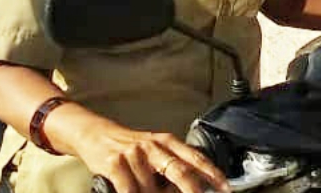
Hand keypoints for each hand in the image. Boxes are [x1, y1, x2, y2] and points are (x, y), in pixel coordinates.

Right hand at [56, 112, 227, 192]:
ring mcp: (134, 154)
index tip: (226, 187)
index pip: (196, 157)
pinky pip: (129, 189)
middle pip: (180, 171)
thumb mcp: (154, 150)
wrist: (95, 134)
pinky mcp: (115, 164)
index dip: (213, 173)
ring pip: (151, 188)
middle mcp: (154, 146)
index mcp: (168, 141)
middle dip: (194, 189)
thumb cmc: (129, 146)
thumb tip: (191, 186)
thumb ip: (172, 164)